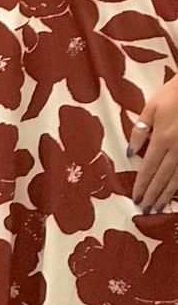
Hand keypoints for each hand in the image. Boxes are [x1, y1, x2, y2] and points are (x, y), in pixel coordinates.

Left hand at [129, 78, 177, 212]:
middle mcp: (177, 150)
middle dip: (154, 195)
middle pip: (163, 178)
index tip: (136, 199)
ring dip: (168, 195)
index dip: (142, 185)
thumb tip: (131, 153)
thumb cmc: (174, 94)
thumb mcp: (152, 107)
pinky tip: (177, 194)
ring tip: (159, 207)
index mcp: (162, 139)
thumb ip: (141, 131)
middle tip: (146, 211)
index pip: (148, 168)